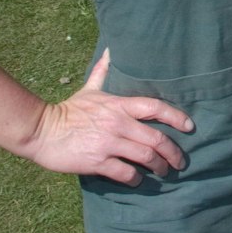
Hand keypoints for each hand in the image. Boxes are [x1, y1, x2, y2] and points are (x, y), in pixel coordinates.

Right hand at [20, 50, 193, 185]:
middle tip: (179, 163)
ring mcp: (108, 143)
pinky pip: (125, 173)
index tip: (190, 127)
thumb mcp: (89, 91)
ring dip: (158, 167)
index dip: (176, 117)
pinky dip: (135, 179)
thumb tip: (110, 51)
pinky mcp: (97, 162)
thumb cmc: (68, 111)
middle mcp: (117, 123)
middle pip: (157, 138)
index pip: (155, 107)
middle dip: (173, 153)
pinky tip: (138, 180)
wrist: (41, 131)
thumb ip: (102, 73)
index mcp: (118, 105)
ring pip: (145, 156)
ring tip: (163, 172)